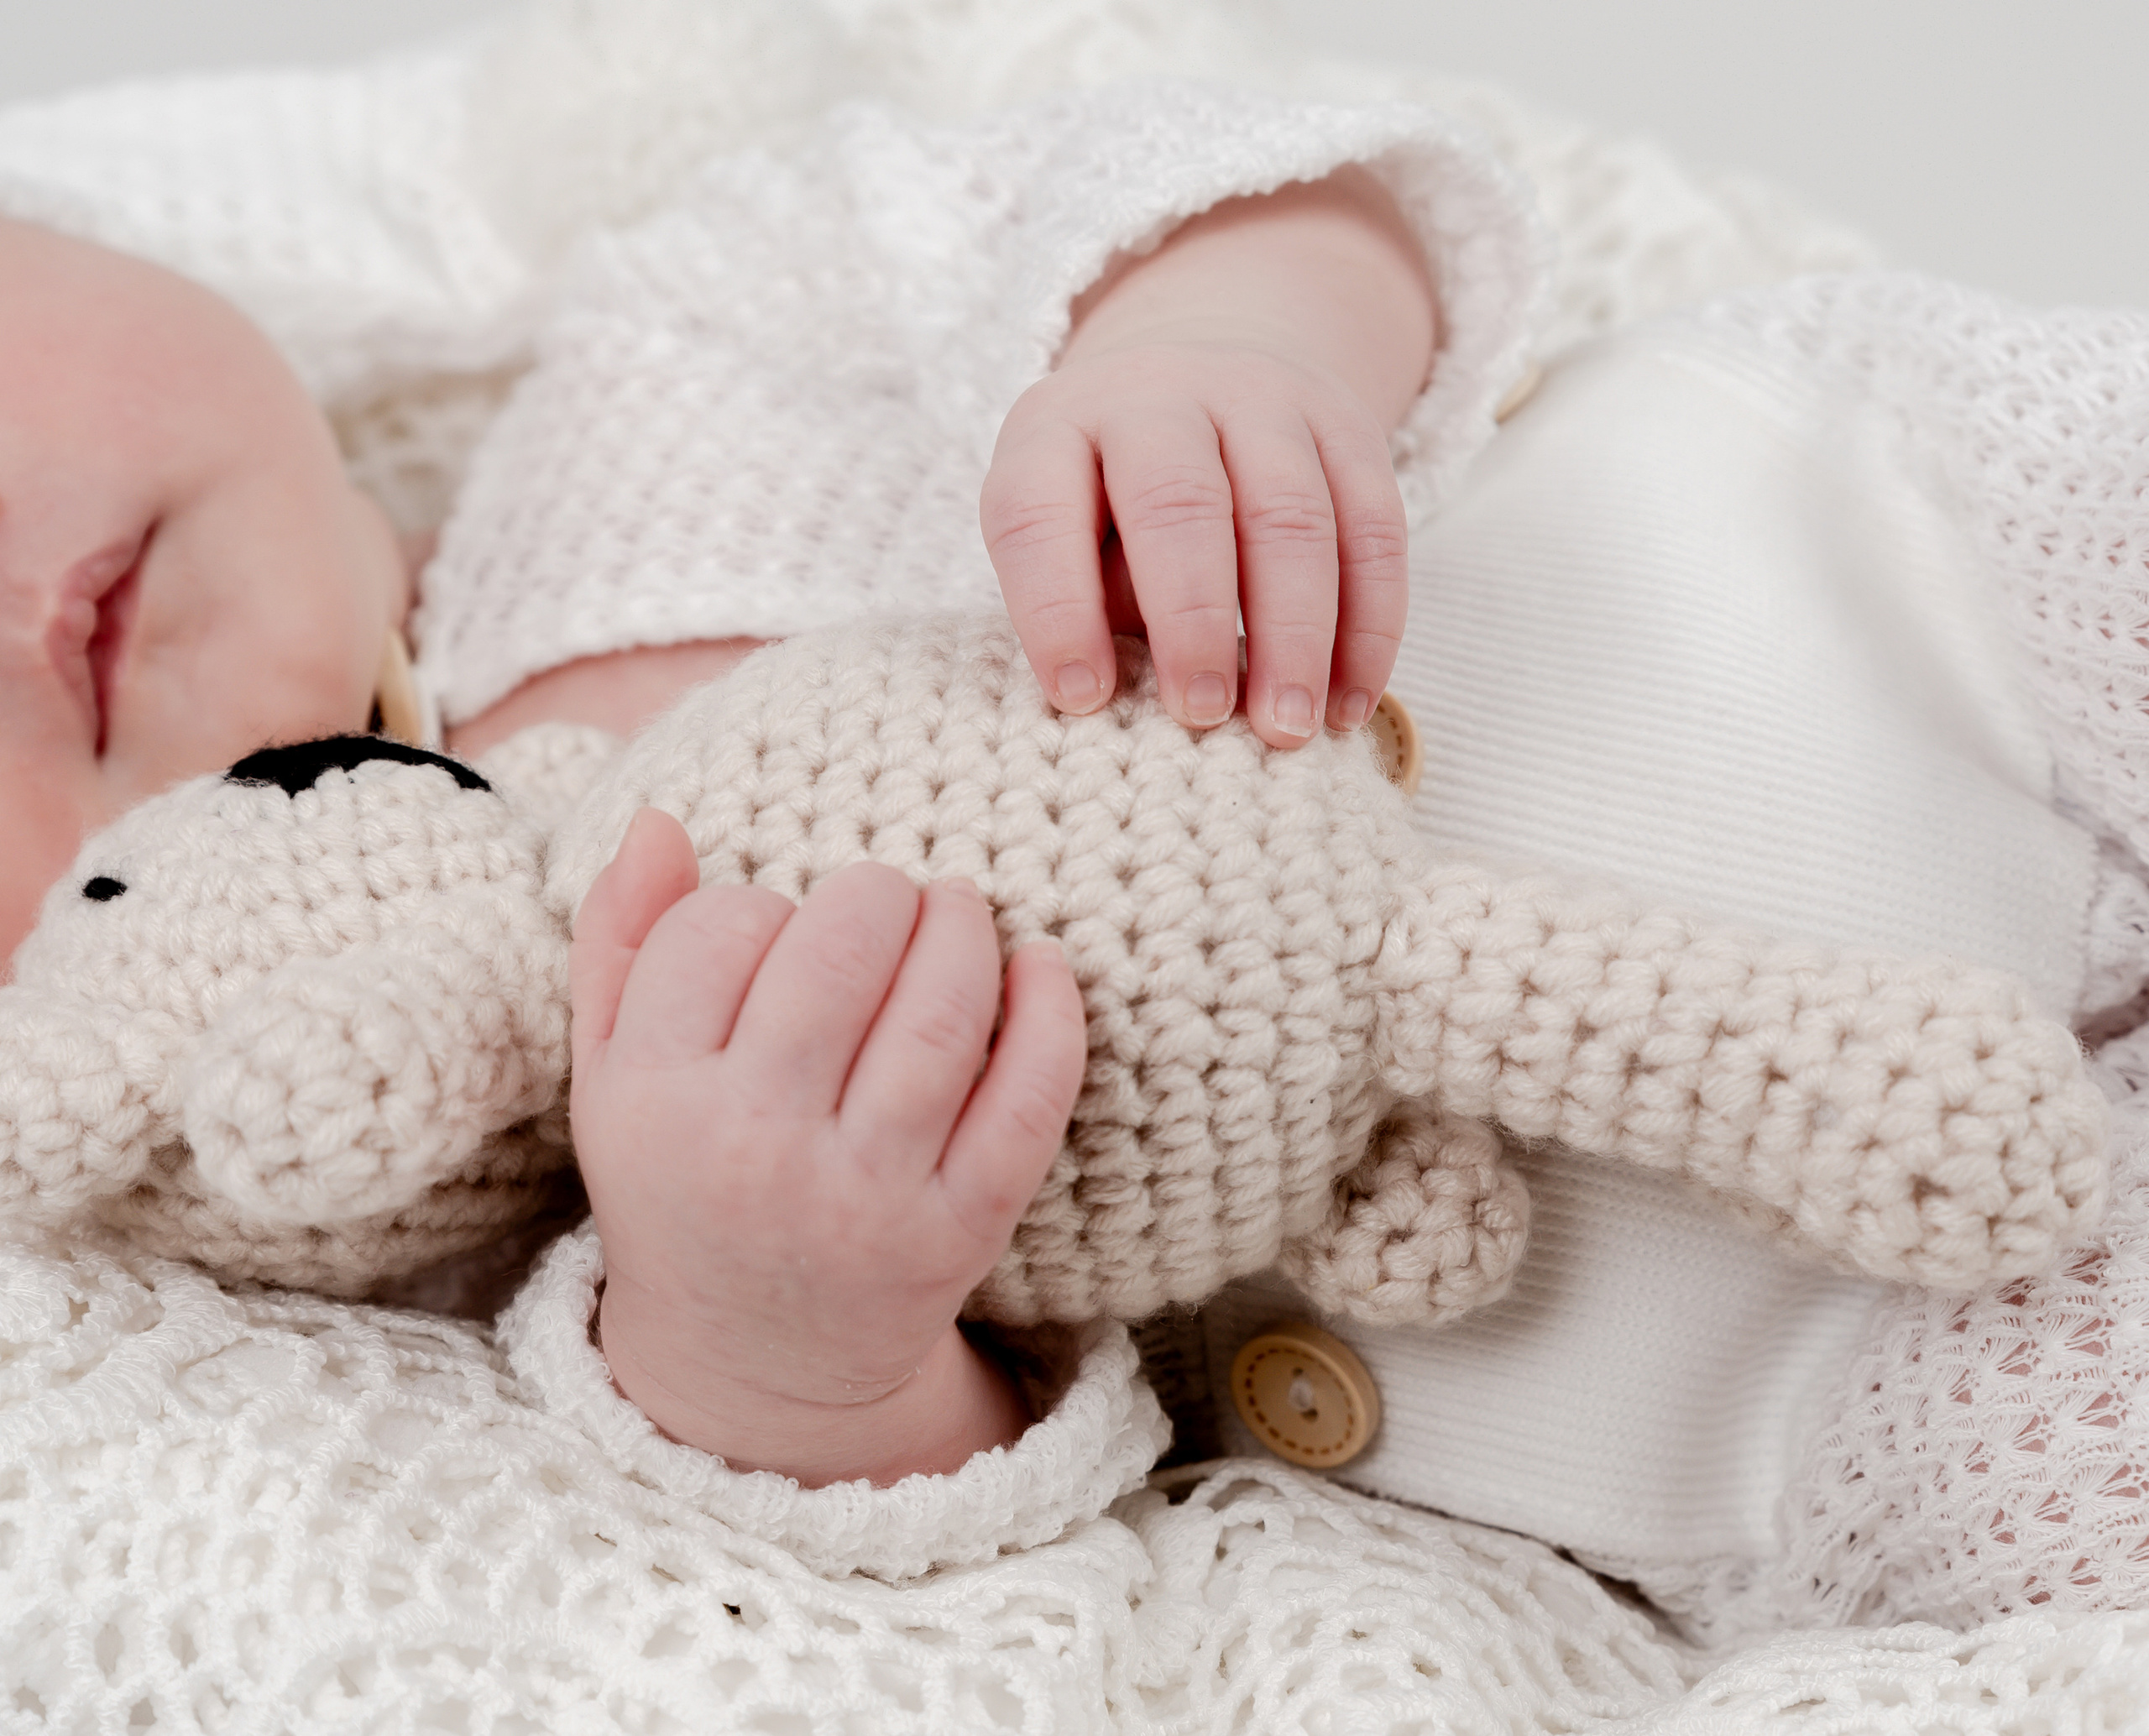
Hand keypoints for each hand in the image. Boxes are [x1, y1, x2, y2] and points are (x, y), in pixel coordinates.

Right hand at [569, 809, 1087, 1485]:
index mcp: (652, 1098)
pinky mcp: (957, 1232)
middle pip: (841, 948)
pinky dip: (1051, 1018)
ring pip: (940, 1012)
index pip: (725, 927)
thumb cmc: (683, 1183)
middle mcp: (753, 1147)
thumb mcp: (613, 1077)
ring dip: (964, 928)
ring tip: (959, 912)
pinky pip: (1025, 1100)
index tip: (779, 939)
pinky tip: (1044, 969)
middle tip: (891, 903)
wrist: (752, 1367)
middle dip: (879, 895)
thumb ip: (620, 944)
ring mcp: (862, 1195)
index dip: (766, 905)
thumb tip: (658, 820)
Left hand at [979, 168, 1433, 748]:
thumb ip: (1094, 607)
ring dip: (1295, 635)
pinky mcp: (1346, 425)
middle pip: (1178, 502)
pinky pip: (1373, 530)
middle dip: (1193, 620)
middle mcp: (1155, 397)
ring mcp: (1260, 399)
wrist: (1204, 376)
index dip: (1056, 610)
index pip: (1038, 514)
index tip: (1084, 700)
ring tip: (1287, 727)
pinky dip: (1368, 627)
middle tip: (1203, 714)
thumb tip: (1138, 703)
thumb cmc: (1113, 504)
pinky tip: (1349, 704)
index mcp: (1055, 428)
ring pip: (1291, 515)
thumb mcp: (1071, 537)